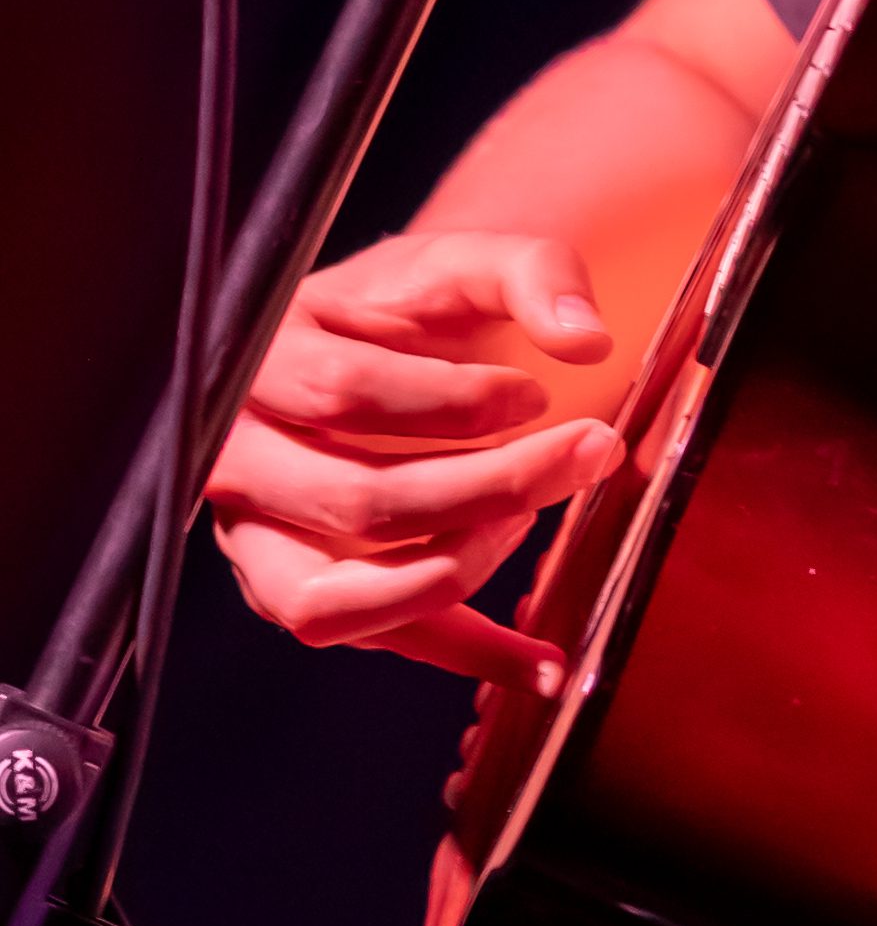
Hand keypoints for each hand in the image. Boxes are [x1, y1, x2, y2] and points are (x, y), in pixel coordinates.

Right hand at [208, 230, 625, 694]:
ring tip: (533, 525)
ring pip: (334, 598)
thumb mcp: (468, 263)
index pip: (345, 393)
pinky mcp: (305, 594)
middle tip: (586, 451)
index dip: (454, 400)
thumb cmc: (417, 309)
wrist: (390, 348)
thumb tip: (587, 338)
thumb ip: (534, 273)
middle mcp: (240, 459)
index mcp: (264, 359)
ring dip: (455, 571)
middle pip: (355, 500)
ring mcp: (259, 540)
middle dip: (486, 487)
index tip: (538, 394)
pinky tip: (543, 662)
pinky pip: (375, 642)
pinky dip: (465, 655)